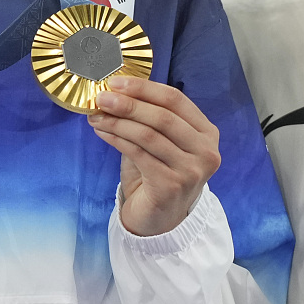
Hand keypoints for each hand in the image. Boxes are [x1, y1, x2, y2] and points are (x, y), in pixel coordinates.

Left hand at [89, 77, 221, 235]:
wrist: (158, 220)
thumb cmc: (157, 175)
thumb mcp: (158, 142)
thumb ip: (146, 118)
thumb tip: (114, 92)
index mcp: (206, 133)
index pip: (175, 100)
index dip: (144, 88)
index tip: (116, 82)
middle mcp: (206, 151)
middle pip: (163, 116)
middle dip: (129, 103)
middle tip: (102, 97)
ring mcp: (192, 170)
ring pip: (149, 135)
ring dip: (118, 122)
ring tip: (96, 115)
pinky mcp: (172, 185)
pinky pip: (139, 154)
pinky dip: (117, 140)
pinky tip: (102, 133)